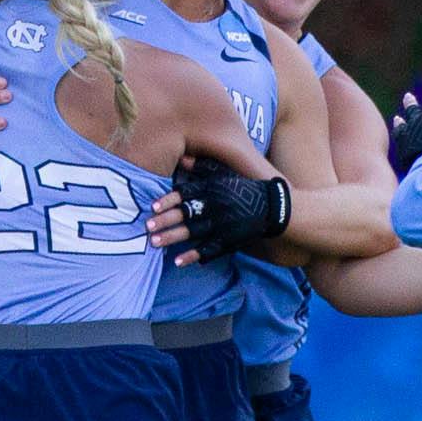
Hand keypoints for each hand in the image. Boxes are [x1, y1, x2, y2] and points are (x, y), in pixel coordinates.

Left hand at [148, 155, 291, 264]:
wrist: (274, 208)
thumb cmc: (245, 187)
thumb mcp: (226, 172)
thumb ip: (204, 166)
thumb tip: (182, 158)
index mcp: (214, 189)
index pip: (187, 193)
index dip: (169, 200)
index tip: (153, 206)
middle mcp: (216, 206)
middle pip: (187, 213)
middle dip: (166, 220)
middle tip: (148, 227)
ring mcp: (223, 225)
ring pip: (194, 232)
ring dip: (173, 238)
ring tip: (155, 243)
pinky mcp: (230, 240)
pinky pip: (209, 249)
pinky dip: (194, 256)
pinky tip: (178, 261)